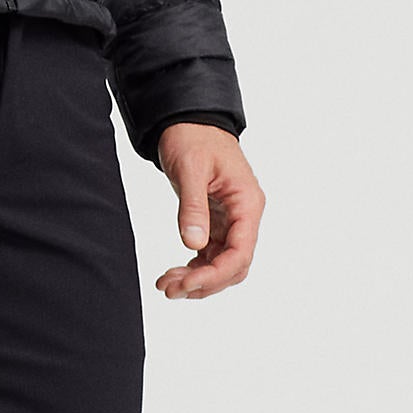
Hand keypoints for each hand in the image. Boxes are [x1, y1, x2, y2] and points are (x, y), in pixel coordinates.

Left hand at [154, 124, 264, 299]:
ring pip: (221, 265)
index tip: (186, 284)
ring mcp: (231, 222)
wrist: (189, 122)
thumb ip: (193, 207)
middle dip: (204, 282)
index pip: (241, 252)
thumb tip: (194, 244)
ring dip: (196, 280)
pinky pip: (210, 257)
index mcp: (247, 202)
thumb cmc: (194, 138)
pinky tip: (172, 274)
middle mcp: (244, 216)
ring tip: (165, 284)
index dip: (215, 274)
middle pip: (234, 266)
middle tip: (169, 289)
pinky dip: (193, 270)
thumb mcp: (191, 169)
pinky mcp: (216, 225)